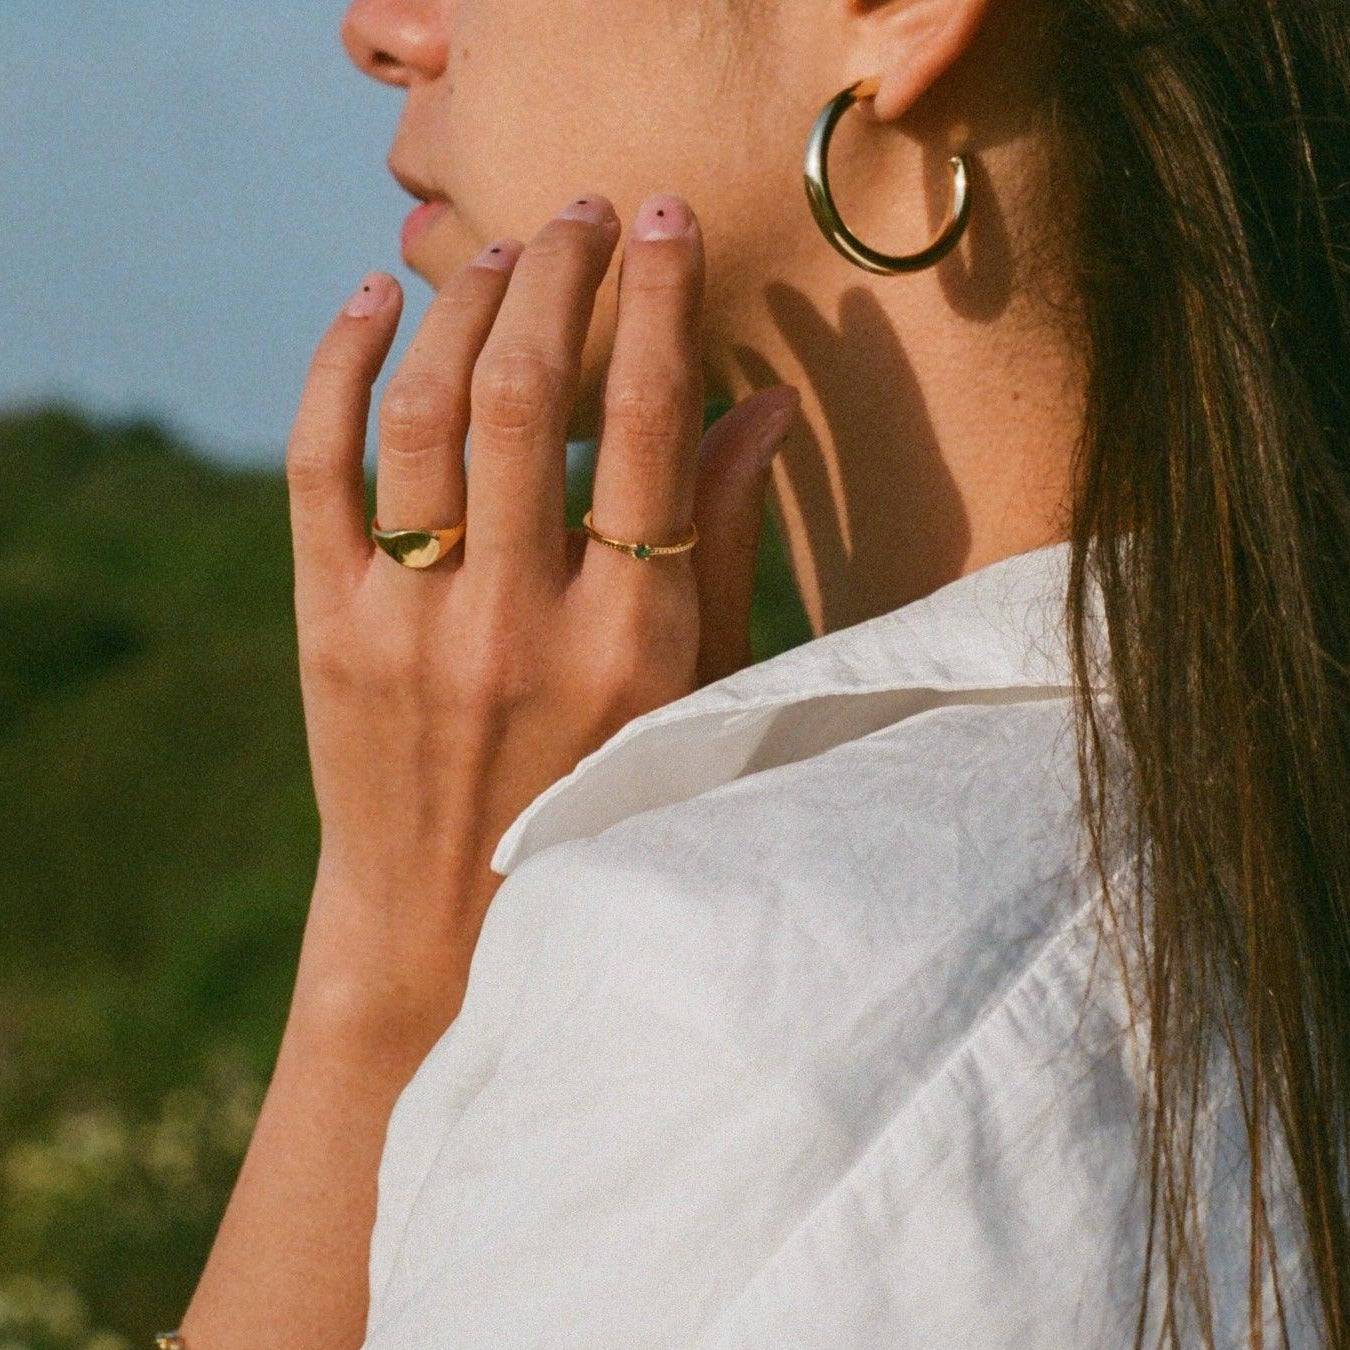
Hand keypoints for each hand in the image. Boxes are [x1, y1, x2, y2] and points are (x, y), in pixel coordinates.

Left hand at [283, 191, 799, 1047]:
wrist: (448, 923)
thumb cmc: (599, 799)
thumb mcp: (689, 692)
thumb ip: (721, 544)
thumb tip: (761, 406)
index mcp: (631, 637)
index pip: (651, 425)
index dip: (661, 303)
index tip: (664, 220)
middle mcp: (519, 623)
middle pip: (529, 392)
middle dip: (558, 272)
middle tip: (579, 213)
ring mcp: (412, 627)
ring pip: (425, 412)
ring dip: (460, 304)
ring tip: (496, 254)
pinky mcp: (329, 632)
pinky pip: (318, 467)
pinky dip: (338, 366)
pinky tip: (371, 302)